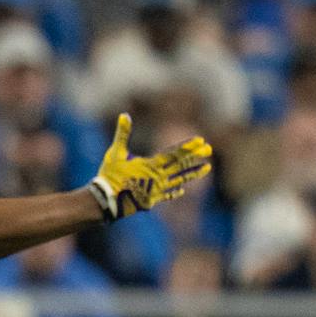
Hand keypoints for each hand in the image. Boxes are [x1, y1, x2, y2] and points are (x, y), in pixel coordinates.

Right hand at [85, 114, 213, 219]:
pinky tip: (182, 190)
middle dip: (196, 156)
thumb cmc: (110, 175)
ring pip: (180, 180)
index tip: (201, 140)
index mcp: (151, 165)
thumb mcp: (115, 152)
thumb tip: (124, 115)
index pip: (174, 153)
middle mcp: (158, 177)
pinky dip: (175, 192)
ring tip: (207, 168)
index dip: (188, 146)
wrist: (106, 201)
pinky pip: (167, 195)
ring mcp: (157, 190)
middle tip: (209, 150)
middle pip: (181, 165)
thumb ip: (122, 134)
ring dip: (194, 173)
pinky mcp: (151, 201)